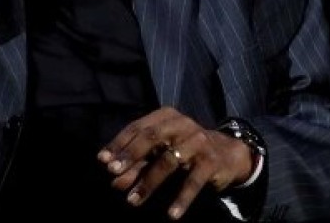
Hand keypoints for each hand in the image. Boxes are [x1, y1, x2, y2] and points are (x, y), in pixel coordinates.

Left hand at [97, 107, 253, 219]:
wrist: (227, 153)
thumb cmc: (185, 150)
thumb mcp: (160, 152)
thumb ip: (138, 164)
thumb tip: (114, 180)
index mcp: (166, 117)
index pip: (138, 127)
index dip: (119, 143)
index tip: (102, 160)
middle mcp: (181, 124)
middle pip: (151, 138)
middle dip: (130, 156)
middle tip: (112, 174)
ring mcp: (198, 141)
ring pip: (168, 161)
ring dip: (148, 183)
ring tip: (132, 201)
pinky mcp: (211, 161)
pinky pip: (194, 182)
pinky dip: (182, 198)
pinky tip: (171, 214)